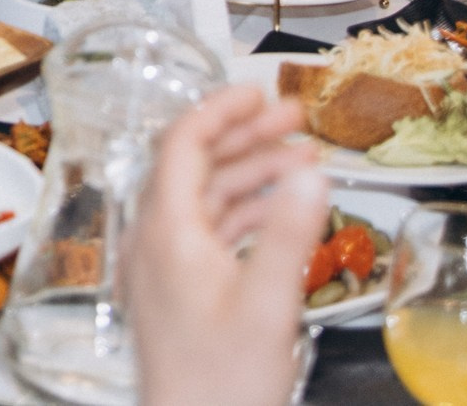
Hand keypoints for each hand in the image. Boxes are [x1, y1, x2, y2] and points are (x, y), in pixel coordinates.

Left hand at [128, 86, 331, 405]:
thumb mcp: (267, 305)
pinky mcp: (179, 291)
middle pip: (196, 165)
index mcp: (165, 230)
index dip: (219, 109)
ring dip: (251, 174)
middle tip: (294, 118)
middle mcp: (156, 240)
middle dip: (245, 136)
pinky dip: (246, 213)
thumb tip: (310, 174)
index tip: (258, 90)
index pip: (182, 143)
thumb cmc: (220, 385)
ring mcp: (165, 266)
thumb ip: (289, 234)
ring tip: (304, 160)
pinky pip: (210, 233)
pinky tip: (283, 211)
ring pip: (206, 199)